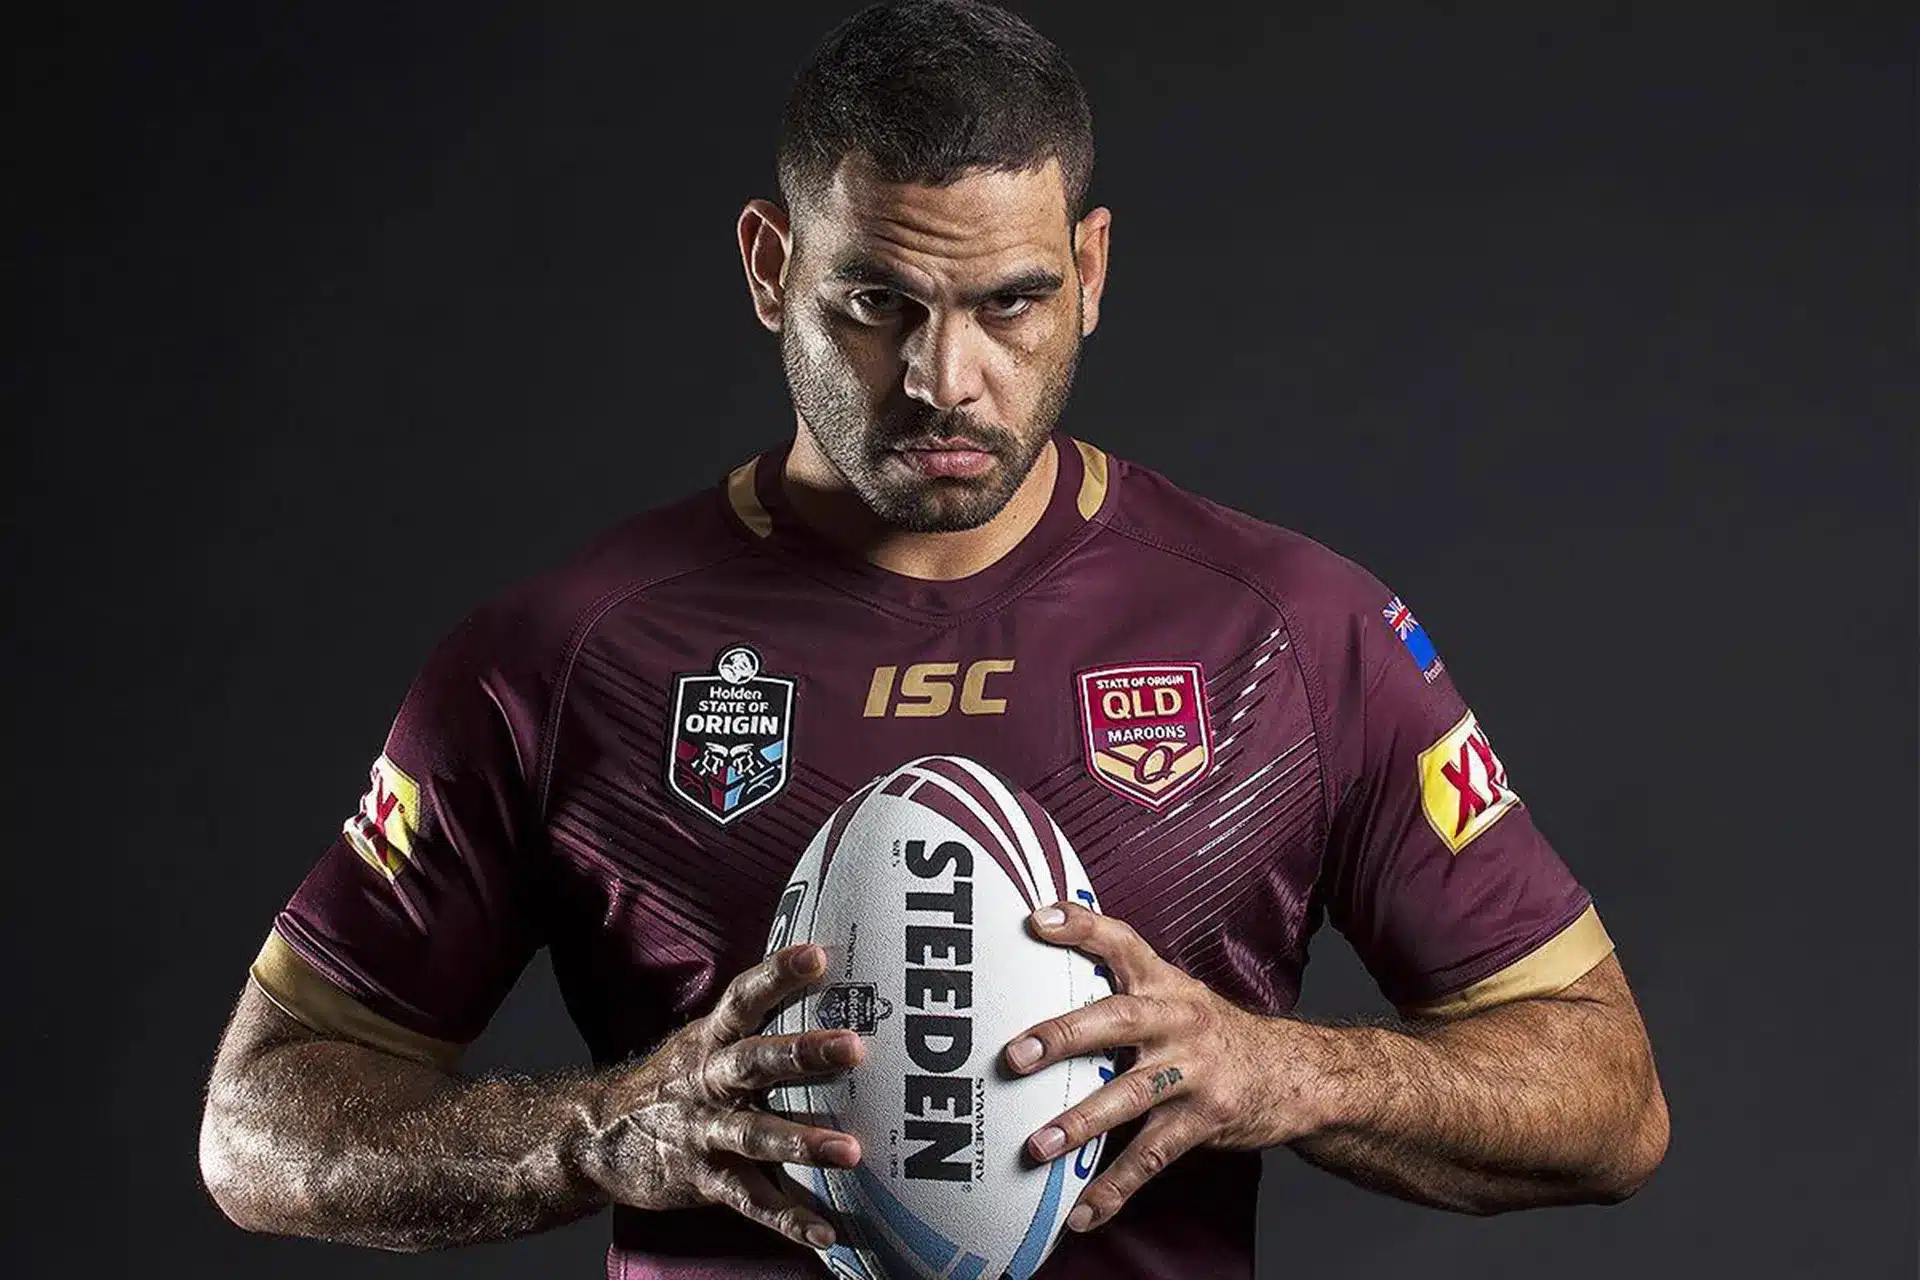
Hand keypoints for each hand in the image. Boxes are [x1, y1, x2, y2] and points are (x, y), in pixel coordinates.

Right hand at [585, 943, 865, 1249]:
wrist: (596, 1138)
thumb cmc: (674, 1081)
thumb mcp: (703, 1042)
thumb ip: (754, 1024)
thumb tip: (825, 983)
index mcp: (711, 1040)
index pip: (745, 998)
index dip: (778, 974)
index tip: (817, 955)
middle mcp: (708, 1081)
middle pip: (755, 1060)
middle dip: (804, 1052)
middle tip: (854, 1046)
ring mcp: (703, 1131)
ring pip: (755, 1135)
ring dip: (804, 1142)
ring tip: (850, 1151)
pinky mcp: (702, 1178)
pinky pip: (749, 1200)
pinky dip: (787, 1218)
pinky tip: (826, 1232)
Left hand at [1004, 902, 1307, 1233]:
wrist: (1294, 1074)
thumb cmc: (1214, 1034)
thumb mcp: (1178, 995)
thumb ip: (1123, 986)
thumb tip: (1045, 974)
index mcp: (1166, 984)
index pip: (1121, 942)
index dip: (1081, 927)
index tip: (1036, 921)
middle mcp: (1179, 1021)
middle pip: (1118, 1020)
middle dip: (1064, 1036)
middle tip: (1016, 1055)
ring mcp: (1193, 1072)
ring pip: (1131, 1096)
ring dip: (1080, 1123)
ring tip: (1037, 1147)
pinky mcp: (1204, 1121)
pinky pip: (1152, 1158)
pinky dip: (1115, 1188)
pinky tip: (1082, 1212)